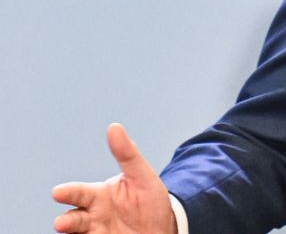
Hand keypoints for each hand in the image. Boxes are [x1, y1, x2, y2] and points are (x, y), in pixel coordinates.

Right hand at [52, 123, 177, 233]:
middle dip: (66, 222)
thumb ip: (127, 154)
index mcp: (98, 195)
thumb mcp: (142, 176)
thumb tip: (114, 127)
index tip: (58, 192)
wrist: (163, 228)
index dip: (68, 192)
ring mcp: (96, 233)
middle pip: (74, 218)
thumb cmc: (149, 200)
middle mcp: (93, 216)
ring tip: (68, 231)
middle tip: (61, 224)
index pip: (80, 193)